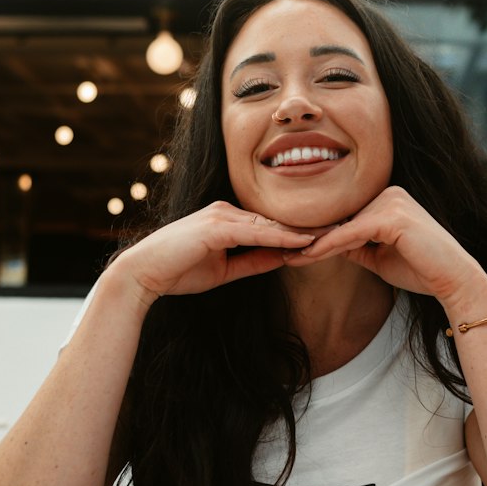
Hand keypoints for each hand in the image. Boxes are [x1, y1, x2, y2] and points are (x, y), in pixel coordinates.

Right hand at [113, 202, 314, 303]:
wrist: (143, 274)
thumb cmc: (177, 271)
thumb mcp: (225, 270)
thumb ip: (253, 261)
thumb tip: (282, 258)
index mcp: (228, 218)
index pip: (270, 224)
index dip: (299, 231)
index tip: (327, 236)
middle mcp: (226, 210)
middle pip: (275, 218)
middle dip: (309, 225)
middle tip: (344, 228)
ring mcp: (221, 215)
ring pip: (270, 223)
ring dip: (302, 230)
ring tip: (334, 233)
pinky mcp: (216, 226)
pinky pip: (256, 232)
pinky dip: (281, 236)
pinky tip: (303, 241)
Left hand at [291, 186, 486, 306]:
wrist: (453, 281)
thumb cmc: (420, 270)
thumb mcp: (377, 257)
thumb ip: (354, 245)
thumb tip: (326, 244)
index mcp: (387, 199)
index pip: (346, 216)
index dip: (319, 234)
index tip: (293, 248)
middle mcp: (389, 193)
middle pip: (341, 218)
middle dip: (312, 237)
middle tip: (282, 250)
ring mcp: (391, 201)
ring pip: (343, 226)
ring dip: (315, 243)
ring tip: (288, 255)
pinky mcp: (392, 216)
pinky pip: (351, 233)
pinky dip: (328, 246)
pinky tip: (307, 256)